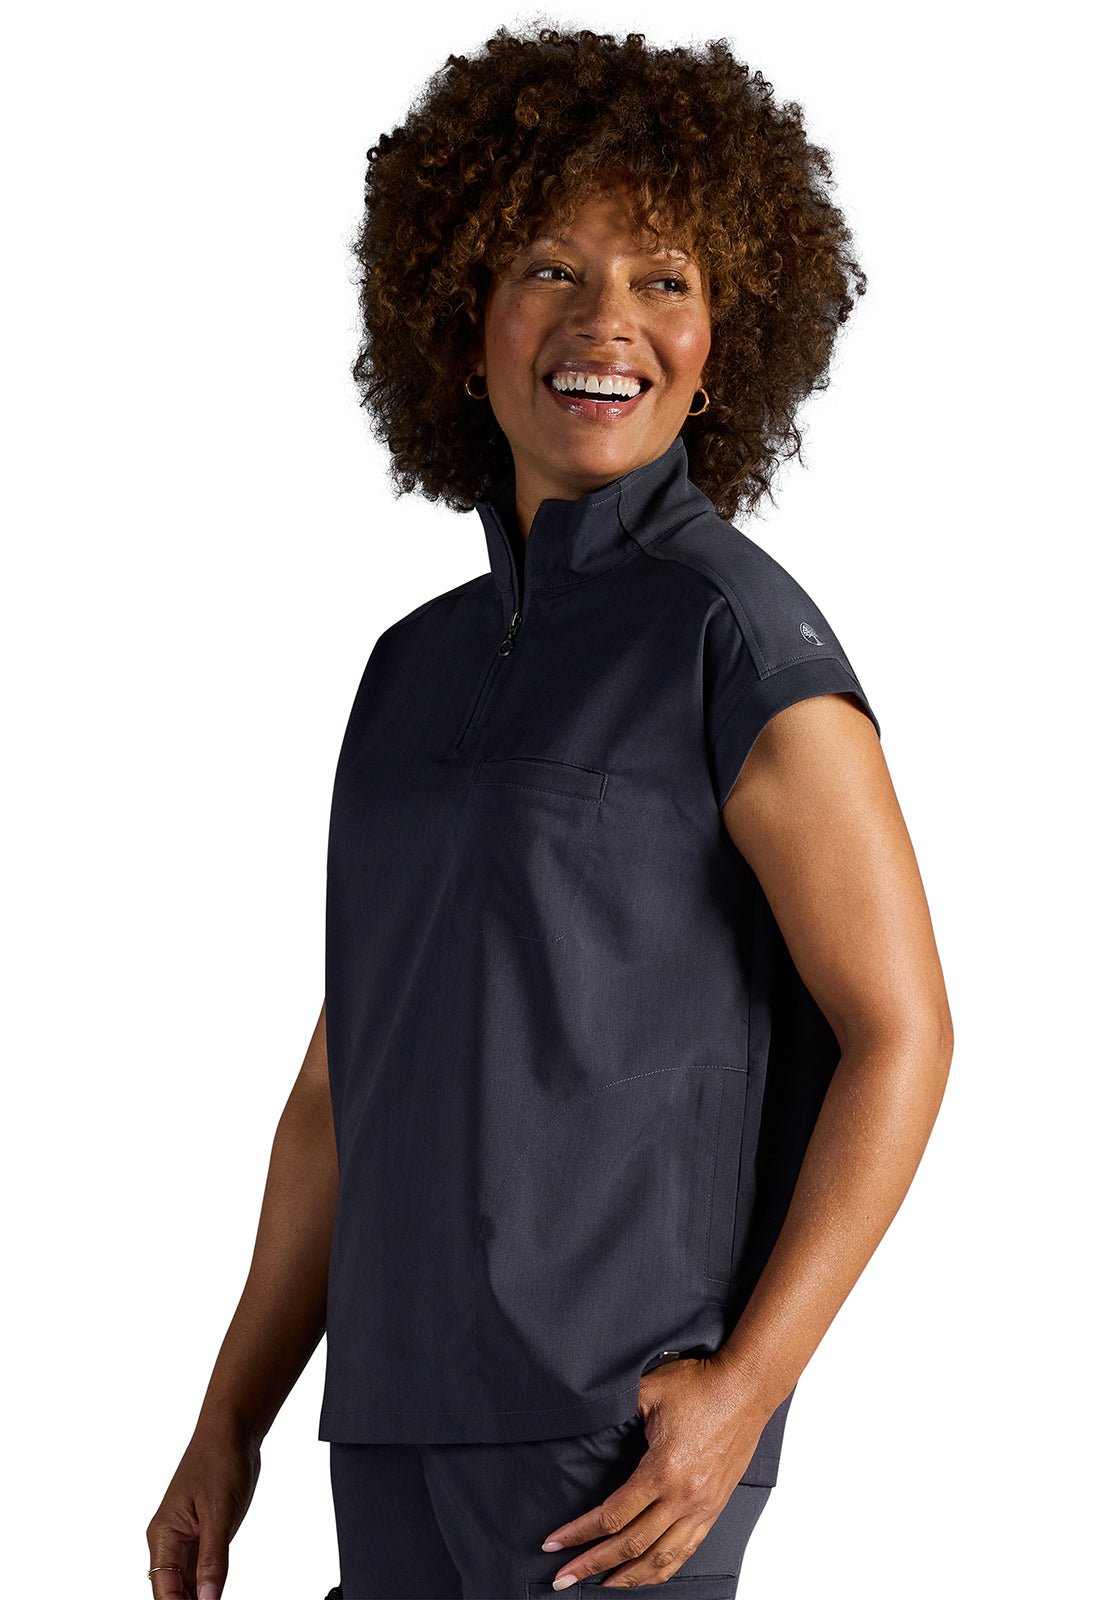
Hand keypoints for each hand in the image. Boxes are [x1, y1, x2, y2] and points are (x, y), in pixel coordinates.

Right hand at [145, 1424, 261, 1598]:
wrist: (233, 1431)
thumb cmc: (220, 1462)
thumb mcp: (219, 1515)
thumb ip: (213, 1560)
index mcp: (163, 1535)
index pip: (164, 1590)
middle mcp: (169, 1539)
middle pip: (172, 1590)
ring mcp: (186, 1537)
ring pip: (186, 1582)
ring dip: (198, 1596)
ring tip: (216, 1599)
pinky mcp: (203, 1532)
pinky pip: (200, 1566)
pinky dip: (208, 1582)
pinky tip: (217, 1592)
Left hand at [539, 1356, 767, 1589]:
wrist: (746, 1387)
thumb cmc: (699, 1384)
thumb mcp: (649, 1391)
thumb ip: (616, 1410)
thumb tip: (587, 1416)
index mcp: (662, 1470)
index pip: (612, 1516)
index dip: (578, 1533)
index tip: (553, 1544)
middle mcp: (682, 1497)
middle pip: (630, 1546)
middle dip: (592, 1564)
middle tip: (562, 1578)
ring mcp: (701, 1507)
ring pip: (660, 1558)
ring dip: (627, 1577)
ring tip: (599, 1585)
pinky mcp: (714, 1508)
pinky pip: (686, 1551)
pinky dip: (661, 1569)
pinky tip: (645, 1573)